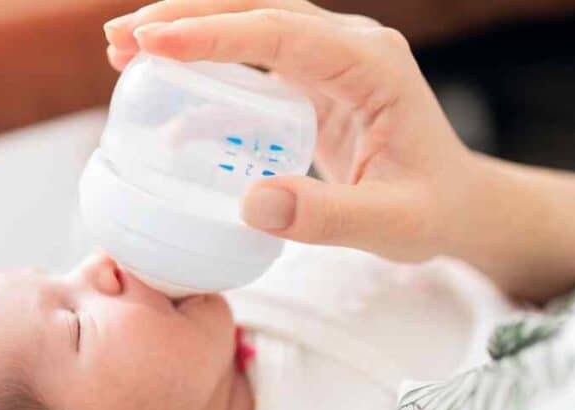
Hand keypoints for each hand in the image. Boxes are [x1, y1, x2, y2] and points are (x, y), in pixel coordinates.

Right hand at [103, 0, 476, 263]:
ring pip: (250, 23)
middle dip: (184, 16)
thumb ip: (327, 216)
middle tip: (118, 41)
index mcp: (372, 64)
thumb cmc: (432, 209)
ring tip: (122, 51)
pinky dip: (206, 62)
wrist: (456, 203)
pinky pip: (253, 58)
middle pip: (257, 8)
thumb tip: (251, 203)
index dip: (213, 34)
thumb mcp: (392, 223)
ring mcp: (331, 57)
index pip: (282, 32)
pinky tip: (166, 83)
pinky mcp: (315, 78)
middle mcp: (350, 46)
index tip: (152, 44)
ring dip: (187, 29)